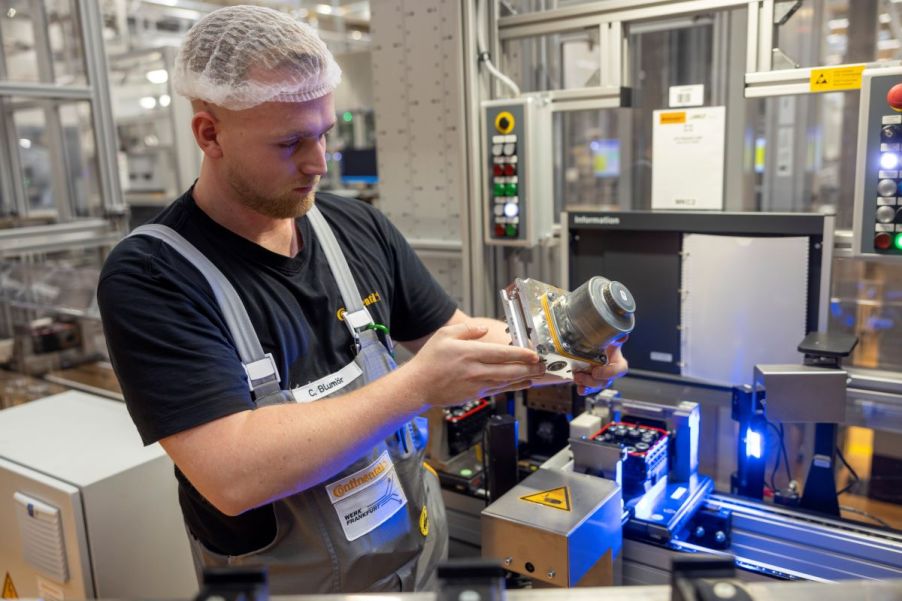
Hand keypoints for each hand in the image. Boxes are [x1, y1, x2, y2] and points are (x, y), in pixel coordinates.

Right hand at [404, 322, 545, 407]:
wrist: (418, 386)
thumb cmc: (430, 360)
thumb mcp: (444, 335)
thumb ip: (466, 330)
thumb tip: (484, 330)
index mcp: (469, 353)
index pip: (501, 354)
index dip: (521, 354)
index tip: (535, 354)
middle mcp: (475, 370)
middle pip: (509, 370)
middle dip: (529, 368)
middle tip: (544, 365)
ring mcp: (476, 385)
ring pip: (507, 382)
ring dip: (525, 378)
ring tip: (539, 374)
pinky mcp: (476, 394)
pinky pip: (499, 390)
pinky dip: (514, 387)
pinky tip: (523, 383)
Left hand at [572, 337, 628, 394]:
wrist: (592, 345)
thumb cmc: (604, 343)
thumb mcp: (610, 339)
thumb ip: (617, 338)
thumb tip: (622, 336)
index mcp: (618, 362)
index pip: (619, 370)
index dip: (609, 373)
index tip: (596, 372)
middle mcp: (610, 373)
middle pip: (605, 382)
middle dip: (592, 381)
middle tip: (580, 375)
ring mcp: (601, 379)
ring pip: (596, 386)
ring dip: (586, 384)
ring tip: (576, 377)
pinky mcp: (591, 382)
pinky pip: (589, 389)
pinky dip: (583, 389)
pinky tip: (579, 388)